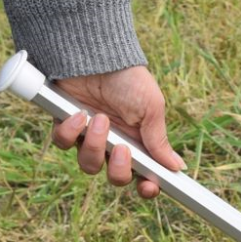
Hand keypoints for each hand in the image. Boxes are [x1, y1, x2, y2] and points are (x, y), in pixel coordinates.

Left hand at [51, 66, 183, 197]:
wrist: (94, 53)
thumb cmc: (128, 78)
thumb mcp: (151, 109)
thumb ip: (159, 141)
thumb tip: (176, 167)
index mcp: (140, 143)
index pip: (145, 176)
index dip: (147, 187)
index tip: (149, 186)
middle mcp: (115, 145)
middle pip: (116, 178)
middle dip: (119, 169)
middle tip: (122, 149)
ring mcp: (90, 137)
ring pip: (88, 165)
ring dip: (94, 147)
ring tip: (99, 120)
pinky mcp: (66, 126)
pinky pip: (63, 144)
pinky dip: (70, 133)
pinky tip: (79, 114)